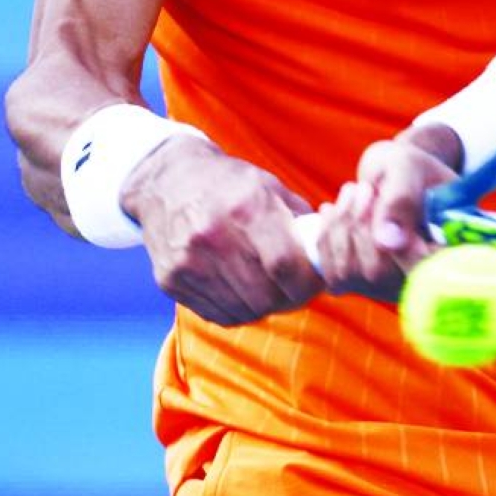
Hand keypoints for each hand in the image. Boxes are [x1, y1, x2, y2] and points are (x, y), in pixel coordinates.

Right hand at [120, 132, 319, 324]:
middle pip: (265, 295)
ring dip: (264, 306)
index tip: (315, 282)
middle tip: (296, 289)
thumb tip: (328, 253)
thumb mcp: (268, 186)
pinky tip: (241, 289)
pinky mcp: (170, 280)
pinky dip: (237, 309)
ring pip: (243, 310)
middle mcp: (213, 236)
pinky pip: (217, 314)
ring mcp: (188, 262)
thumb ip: (300, 221)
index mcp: (246, 207)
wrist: (166, 181)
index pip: (285, 264)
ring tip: (269, 287)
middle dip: (289, 298)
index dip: (307, 283)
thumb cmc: (228, 184)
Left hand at [310, 131, 458, 299]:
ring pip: (349, 273)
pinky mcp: (364, 285)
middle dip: (359, 224)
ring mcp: (393, 286)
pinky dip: (326, 237)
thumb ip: (402, 199)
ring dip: (340, 226)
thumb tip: (387, 243)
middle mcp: (423, 279)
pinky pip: (333, 275)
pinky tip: (334, 210)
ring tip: (352, 191)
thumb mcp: (408, 168)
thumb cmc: (408, 167)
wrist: (395, 174)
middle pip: (378, 273)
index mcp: (450, 251)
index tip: (379, 202)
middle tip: (363, 188)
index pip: (426, 272)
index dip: (400, 249)